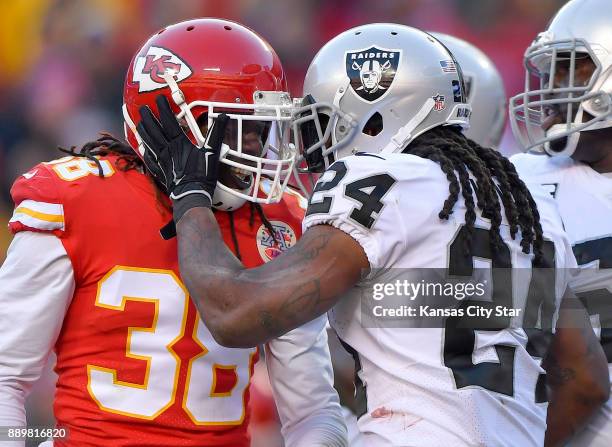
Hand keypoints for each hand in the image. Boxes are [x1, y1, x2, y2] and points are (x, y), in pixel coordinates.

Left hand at [137, 95, 228, 220]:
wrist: (191, 196)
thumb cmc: (202, 175)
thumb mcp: (212, 153)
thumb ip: (217, 134)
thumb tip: (224, 116)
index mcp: (179, 143)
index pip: (169, 122)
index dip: (164, 109)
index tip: (159, 98)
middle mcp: (167, 150)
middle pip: (154, 130)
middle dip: (149, 118)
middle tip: (143, 108)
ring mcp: (162, 161)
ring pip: (149, 142)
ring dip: (144, 131)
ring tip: (140, 122)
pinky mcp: (160, 171)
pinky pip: (149, 158)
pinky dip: (145, 151)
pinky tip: (142, 147)